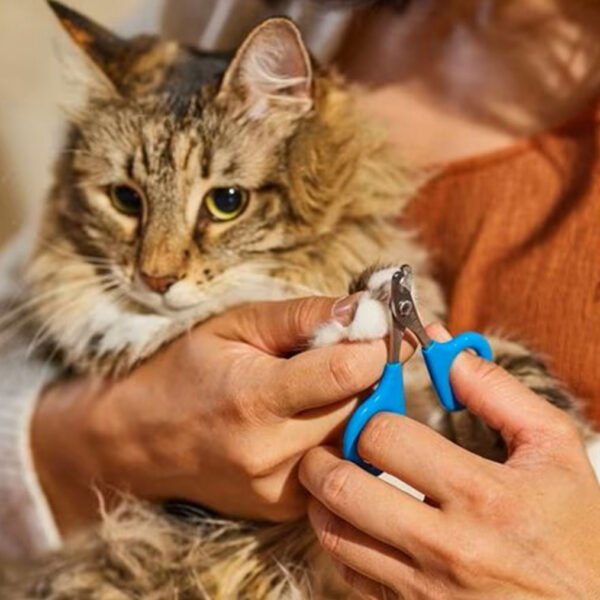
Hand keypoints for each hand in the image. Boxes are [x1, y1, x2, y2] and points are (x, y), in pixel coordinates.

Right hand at [31, 295, 400, 535]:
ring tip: (320, 391)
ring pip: (358, 440)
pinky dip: (337, 439)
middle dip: (367, 377)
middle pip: (364, 408)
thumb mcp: (236, 325)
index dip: (373, 346)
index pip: (350, 372)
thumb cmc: (188, 370)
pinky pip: (340, 466)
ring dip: (355, 409)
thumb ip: (304, 316)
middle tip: (342, 357)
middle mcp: (273, 452)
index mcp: (256, 398)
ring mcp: (282, 488)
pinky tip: (307, 422)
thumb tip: (367, 310)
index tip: (369, 332)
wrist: (141, 441)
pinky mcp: (288, 510)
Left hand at [300, 324, 599, 598]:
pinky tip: (360, 523)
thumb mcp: (553, 447)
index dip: (370, 414)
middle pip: (343, 488)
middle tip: (332, 443)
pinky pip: (351, 576)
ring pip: (335, 535)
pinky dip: (343, 543)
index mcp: (481, 493)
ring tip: (337, 478)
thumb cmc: (576, 529)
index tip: (373, 412)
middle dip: (324, 456)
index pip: (384, 437)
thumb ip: (495, 390)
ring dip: (323, 499)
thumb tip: (442, 346)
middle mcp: (446, 546)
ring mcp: (426, 591)